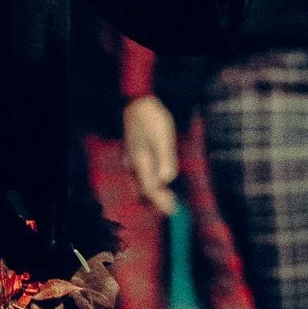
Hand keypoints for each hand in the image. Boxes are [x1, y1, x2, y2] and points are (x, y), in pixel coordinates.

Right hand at [123, 95, 180, 217]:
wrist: (139, 100)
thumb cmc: (152, 117)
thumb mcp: (163, 137)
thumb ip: (165, 159)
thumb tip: (166, 179)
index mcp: (141, 160)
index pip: (150, 188)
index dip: (161, 201)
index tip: (173, 209)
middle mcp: (135, 162)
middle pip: (143, 187)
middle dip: (157, 200)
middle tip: (172, 207)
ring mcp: (134, 157)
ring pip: (141, 181)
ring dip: (154, 191)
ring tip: (167, 198)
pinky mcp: (136, 151)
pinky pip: (142, 172)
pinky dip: (150, 181)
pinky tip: (158, 180)